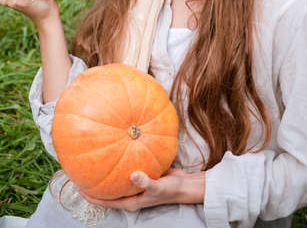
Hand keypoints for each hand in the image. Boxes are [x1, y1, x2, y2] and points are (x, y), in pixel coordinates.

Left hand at [78, 168, 205, 211]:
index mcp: (131, 201)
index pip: (106, 201)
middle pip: (108, 190)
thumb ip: (145, 182)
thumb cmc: (170, 189)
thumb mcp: (157, 187)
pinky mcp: (141, 173)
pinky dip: (121, 161)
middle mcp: (130, 193)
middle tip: (82, 172)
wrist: (183, 184)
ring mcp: (135, 183)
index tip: (78, 188)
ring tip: (95, 159)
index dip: (92, 196)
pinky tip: (117, 148)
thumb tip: (132, 175)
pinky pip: (128, 168)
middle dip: (95, 183)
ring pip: (117, 179)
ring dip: (107, 171)